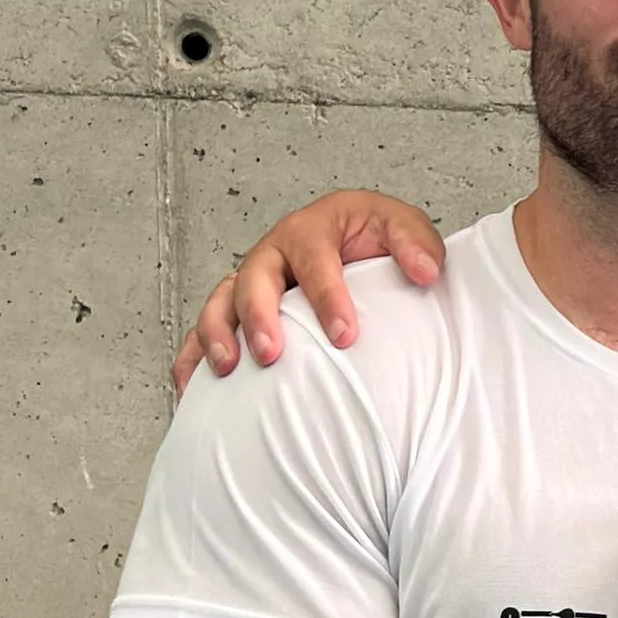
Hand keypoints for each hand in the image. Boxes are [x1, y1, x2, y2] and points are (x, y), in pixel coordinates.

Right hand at [172, 192, 450, 389]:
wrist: (357, 246)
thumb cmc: (374, 240)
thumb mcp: (401, 228)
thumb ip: (417, 244)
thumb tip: (426, 271)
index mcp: (311, 230)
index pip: (314, 260)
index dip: (326, 296)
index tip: (344, 335)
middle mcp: (273, 253)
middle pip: (253, 279)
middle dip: (258, 317)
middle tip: (271, 354)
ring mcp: (250, 282)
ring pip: (219, 303)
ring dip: (217, 335)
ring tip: (227, 369)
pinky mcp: (235, 309)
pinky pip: (202, 331)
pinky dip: (192, 358)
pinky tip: (190, 390)